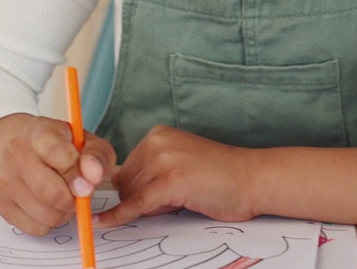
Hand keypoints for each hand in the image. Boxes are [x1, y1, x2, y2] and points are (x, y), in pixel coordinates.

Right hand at [0, 113, 116, 234]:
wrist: (21, 147)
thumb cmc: (61, 146)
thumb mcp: (86, 141)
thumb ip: (97, 155)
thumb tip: (93, 177)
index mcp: (40, 132)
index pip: (53, 150)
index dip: (74, 171)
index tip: (87, 182)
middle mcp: (16, 154)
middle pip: (49, 192)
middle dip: (74, 199)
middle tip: (80, 192)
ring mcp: (6, 180)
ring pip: (45, 215)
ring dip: (64, 212)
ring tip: (65, 197)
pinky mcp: (2, 205)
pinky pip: (35, 227)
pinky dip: (49, 222)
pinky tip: (50, 206)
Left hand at [96, 126, 255, 226]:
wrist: (251, 179)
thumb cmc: (220, 176)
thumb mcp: (180, 162)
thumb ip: (152, 169)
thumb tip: (118, 189)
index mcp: (158, 135)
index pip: (125, 169)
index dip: (137, 189)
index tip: (147, 197)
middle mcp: (158, 142)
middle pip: (124, 183)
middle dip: (142, 198)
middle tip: (177, 197)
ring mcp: (164, 160)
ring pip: (131, 195)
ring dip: (150, 208)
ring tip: (183, 197)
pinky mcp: (171, 181)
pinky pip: (136, 204)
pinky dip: (119, 216)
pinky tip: (104, 222)